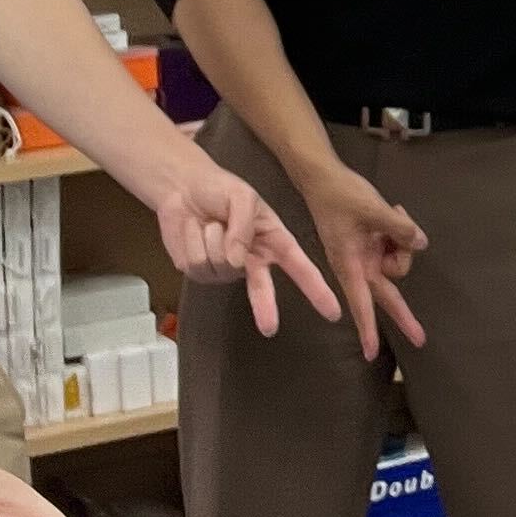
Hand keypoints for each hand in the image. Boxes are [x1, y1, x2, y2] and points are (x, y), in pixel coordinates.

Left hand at [144, 151, 340, 337]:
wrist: (182, 187)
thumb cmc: (220, 189)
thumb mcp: (242, 197)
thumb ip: (244, 227)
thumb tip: (236, 261)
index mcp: (272, 241)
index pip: (300, 267)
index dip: (317, 290)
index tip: (333, 312)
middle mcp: (251, 260)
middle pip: (262, 290)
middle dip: (265, 308)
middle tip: (269, 329)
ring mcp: (224, 270)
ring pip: (223, 267)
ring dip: (213, 238)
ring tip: (210, 221)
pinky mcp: (198, 273)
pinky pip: (198, 264)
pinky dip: (193, 241)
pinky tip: (193, 229)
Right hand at [294, 161, 430, 361]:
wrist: (324, 178)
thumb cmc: (341, 195)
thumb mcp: (373, 208)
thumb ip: (399, 227)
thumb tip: (422, 244)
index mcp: (350, 264)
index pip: (362, 302)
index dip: (367, 328)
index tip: (371, 353)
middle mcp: (358, 265)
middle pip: (387, 291)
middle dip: (403, 314)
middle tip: (421, 339)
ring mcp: (367, 255)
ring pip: (397, 264)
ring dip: (402, 242)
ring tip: (394, 214)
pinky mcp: (373, 245)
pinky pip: (396, 247)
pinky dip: (399, 233)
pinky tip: (393, 212)